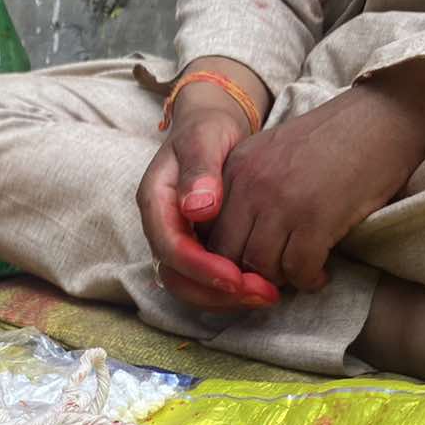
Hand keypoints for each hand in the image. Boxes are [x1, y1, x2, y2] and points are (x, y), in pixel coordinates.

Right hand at [136, 58, 281, 311]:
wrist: (211, 126)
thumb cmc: (207, 129)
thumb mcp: (204, 139)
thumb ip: (199, 171)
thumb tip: (196, 209)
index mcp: (155, 202)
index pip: (170, 249)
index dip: (202, 269)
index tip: (237, 278)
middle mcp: (161, 227)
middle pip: (177, 278)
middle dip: (216, 294)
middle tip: (263, 294)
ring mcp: (176, 239)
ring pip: (191, 286)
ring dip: (227, 298)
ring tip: (269, 294)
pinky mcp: (195, 247)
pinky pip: (206, 280)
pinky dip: (232, 290)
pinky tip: (264, 285)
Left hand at [209, 59, 424, 291]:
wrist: (382, 117)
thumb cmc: (332, 140)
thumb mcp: (272, 154)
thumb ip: (247, 189)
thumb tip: (234, 241)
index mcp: (234, 167)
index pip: (207, 229)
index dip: (223, 257)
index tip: (246, 266)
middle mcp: (250, 183)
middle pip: (227, 254)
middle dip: (247, 277)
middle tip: (271, 280)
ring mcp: (280, 201)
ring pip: (261, 267)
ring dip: (281, 280)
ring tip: (299, 274)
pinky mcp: (315, 217)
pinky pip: (298, 269)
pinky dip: (309, 279)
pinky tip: (321, 272)